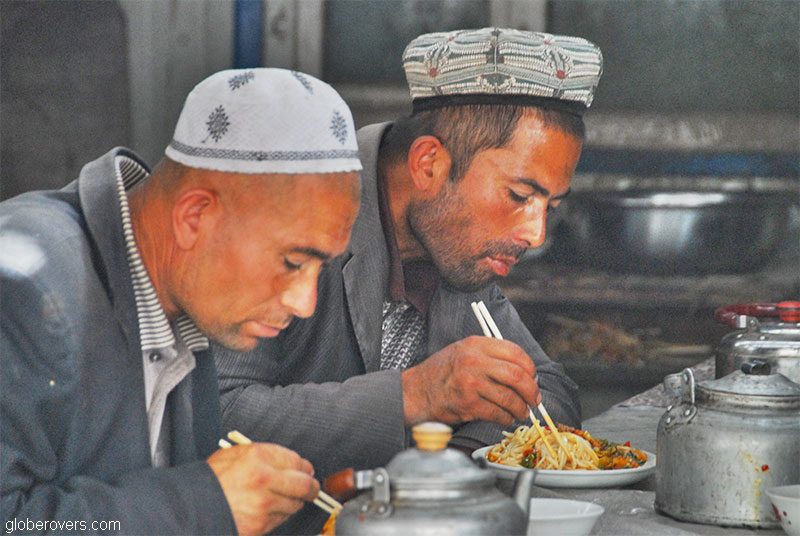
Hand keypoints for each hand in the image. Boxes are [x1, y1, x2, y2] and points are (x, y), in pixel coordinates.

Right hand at [208, 443, 319, 535]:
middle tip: (312, 488)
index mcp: (258, 456)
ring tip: (284, 499)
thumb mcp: (235, 454)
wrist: (193, 508)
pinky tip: (269, 510)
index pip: (296, 460)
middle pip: (304, 484)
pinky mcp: (261, 524)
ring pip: (295, 504)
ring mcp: (264, 503)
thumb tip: (292, 463)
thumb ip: (265, 455)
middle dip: (311, 487)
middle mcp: (264, 478)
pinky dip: (280, 515)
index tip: (306, 470)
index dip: (304, 467)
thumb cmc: (212, 479)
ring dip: (294, 502)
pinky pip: (281, 519)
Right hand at [401, 335, 540, 426]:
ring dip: (520, 408)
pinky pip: (497, 413)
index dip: (530, 368)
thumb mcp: (463, 352)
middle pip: (517, 375)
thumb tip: (524, 373)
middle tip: (534, 399)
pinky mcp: (468, 404)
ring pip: (510, 398)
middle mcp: (474, 361)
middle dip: (531, 391)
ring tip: (521, 412)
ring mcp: (471, 382)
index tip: (533, 378)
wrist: (416, 392)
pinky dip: (506, 418)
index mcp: (476, 344)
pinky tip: (506, 418)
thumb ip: (490, 356)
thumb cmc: (442, 373)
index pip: (515, 352)